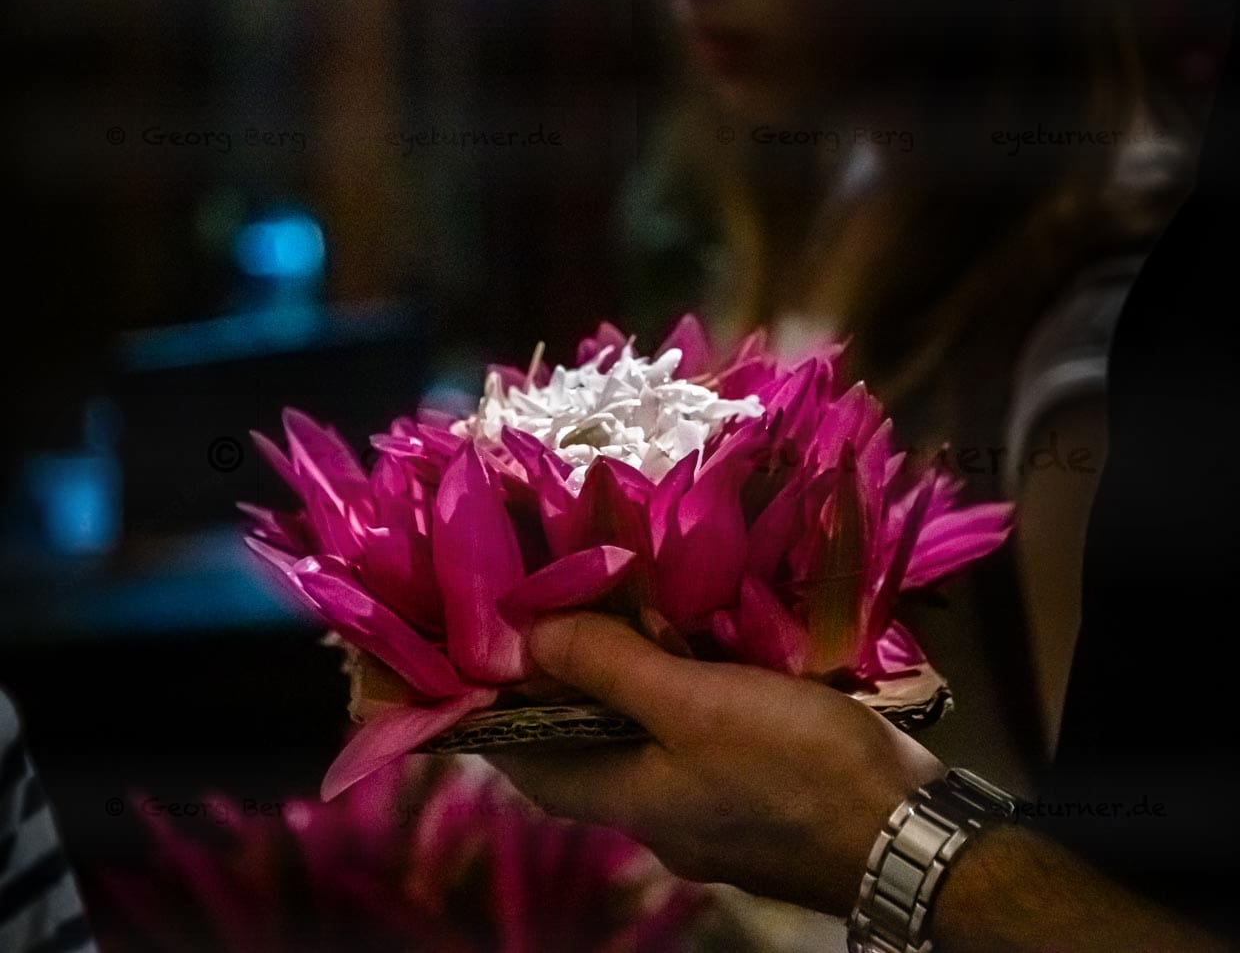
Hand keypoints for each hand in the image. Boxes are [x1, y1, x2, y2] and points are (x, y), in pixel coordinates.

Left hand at [488, 612, 944, 914]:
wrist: (910, 831)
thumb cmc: (796, 764)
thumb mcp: (694, 704)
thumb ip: (610, 667)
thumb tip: (529, 635)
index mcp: (628, 801)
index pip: (529, 765)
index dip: (498, 714)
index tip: (487, 655)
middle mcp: (657, 816)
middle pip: (586, 751)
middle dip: (567, 689)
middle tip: (561, 617)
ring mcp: (707, 814)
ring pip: (646, 743)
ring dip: (629, 690)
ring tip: (625, 621)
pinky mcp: (753, 799)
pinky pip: (694, 744)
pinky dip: (682, 701)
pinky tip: (701, 656)